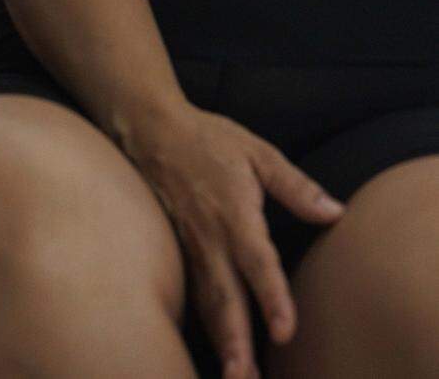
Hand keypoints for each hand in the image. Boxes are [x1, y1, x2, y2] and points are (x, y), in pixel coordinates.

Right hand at [124, 104, 344, 378]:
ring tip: (233, 372)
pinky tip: (216, 341)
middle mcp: (209, 236)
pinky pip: (192, 290)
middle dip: (236, 340)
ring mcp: (189, 244)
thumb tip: (334, 213)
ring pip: (205, 300)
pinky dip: (203, 320)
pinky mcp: (176, 246)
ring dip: (220, 339)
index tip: (284, 332)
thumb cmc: (206, 138)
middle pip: (224, 296)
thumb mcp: (258, 152)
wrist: (149, 128)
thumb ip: (295, 186)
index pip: (256, 262)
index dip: (271, 297)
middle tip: (245, 376)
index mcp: (233, 212)